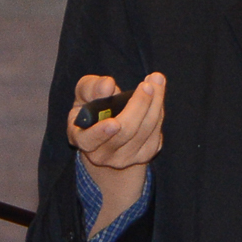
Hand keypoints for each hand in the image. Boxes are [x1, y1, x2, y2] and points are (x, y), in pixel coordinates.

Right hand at [66, 72, 164, 233]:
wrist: (108, 136)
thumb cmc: (93, 110)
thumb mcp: (84, 96)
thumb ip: (90, 87)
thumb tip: (106, 84)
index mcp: (81, 139)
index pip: (89, 140)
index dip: (100, 133)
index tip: (113, 122)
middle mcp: (101, 155)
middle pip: (124, 133)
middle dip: (139, 106)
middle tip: (149, 82)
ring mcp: (124, 160)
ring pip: (144, 134)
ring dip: (154, 106)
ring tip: (156, 81)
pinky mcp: (143, 158)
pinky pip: (155, 138)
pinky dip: (159, 117)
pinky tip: (158, 99)